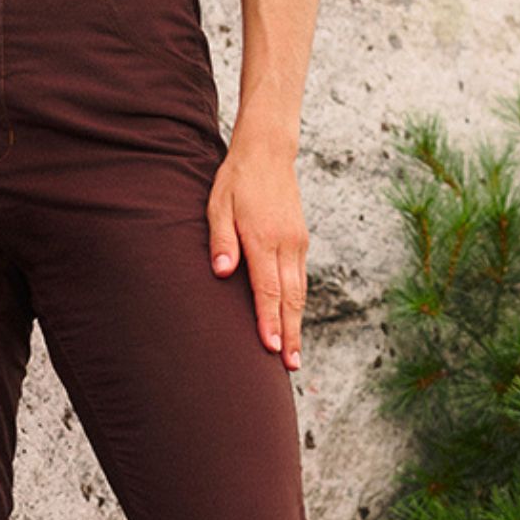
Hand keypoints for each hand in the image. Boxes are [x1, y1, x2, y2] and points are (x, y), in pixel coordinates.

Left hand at [207, 134, 307, 370]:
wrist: (267, 153)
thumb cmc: (236, 180)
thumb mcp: (218, 204)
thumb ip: (221, 239)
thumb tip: (221, 272)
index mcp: (263, 237)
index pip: (268, 287)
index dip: (269, 319)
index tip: (270, 347)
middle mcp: (286, 244)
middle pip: (290, 298)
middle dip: (289, 333)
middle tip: (290, 366)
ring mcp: (298, 243)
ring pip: (299, 291)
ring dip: (296, 324)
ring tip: (293, 355)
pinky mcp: (301, 241)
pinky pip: (301, 279)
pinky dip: (298, 304)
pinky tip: (292, 320)